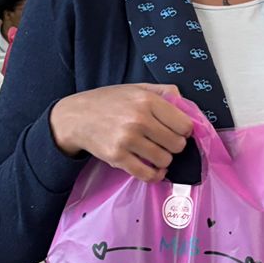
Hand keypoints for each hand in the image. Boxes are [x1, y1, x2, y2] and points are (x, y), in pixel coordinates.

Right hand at [49, 84, 192, 181]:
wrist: (76, 117)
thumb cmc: (109, 102)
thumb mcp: (136, 88)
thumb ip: (164, 91)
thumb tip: (187, 104)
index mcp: (147, 100)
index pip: (184, 124)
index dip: (184, 130)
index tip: (177, 131)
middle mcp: (139, 120)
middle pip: (177, 144)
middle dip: (174, 145)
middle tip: (164, 142)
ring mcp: (127, 140)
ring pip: (164, 160)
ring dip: (164, 160)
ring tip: (156, 153)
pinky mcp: (117, 158)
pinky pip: (147, 174)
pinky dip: (155, 175)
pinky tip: (154, 169)